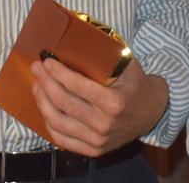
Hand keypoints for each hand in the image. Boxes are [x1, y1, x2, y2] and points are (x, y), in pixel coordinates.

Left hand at [30, 56, 167, 155]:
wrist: (151, 112)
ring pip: (58, 122)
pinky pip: (62, 139)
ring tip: (37, 86)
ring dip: (42, 101)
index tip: (47, 61)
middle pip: (63, 102)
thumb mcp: (126, 64)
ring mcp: (98, 140)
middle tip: (37, 68)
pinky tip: (45, 108)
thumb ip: (104, 55)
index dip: (58, 72)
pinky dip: (49, 122)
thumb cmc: (135, 84)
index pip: (76, 86)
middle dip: (45, 82)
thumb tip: (73, 38)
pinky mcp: (93, 151)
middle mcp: (105, 124)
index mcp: (114, 102)